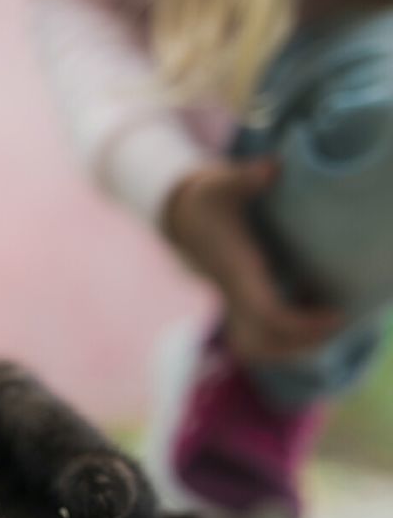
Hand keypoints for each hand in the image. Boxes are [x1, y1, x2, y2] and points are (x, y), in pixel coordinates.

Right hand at [163, 159, 342, 361]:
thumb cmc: (207, 199)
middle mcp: (231, 294)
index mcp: (236, 272)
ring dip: (290, 348)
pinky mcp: (234, 304)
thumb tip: (272, 168)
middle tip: (336, 323)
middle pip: (260, 345)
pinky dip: (281, 340)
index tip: (338, 314)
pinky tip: (307, 315)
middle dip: (300, 344)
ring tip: (324, 326)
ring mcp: (230, 303)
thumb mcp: (221, 183)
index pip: (268, 314)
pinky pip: (255, 339)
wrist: (179, 214)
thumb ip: (245, 177)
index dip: (303, 323)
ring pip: (254, 348)